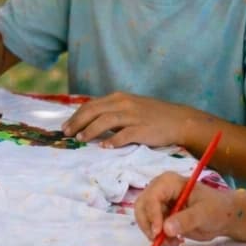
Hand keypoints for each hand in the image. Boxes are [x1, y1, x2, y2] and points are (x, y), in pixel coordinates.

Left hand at [62, 92, 195, 147]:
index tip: (65, 127)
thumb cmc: (151, 115)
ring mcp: (133, 116)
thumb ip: (110, 111)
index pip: (90, 105)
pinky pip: (124, 135)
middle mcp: (124, 104)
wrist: (179, 120)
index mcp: (118, 98)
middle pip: (94, 111)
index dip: (76, 116)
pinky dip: (113, 141)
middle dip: (78, 123)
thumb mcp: (129, 107)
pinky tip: (104, 147)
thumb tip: (88, 121)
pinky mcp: (143, 129)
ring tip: (81, 139)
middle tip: (67, 134)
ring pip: (106, 121)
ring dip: (91, 131)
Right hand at [133, 173, 236, 243]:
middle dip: (148, 225)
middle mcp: (159, 190)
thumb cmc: (217, 208)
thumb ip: (186, 220)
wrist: (224, 217)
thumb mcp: (204, 213)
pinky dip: (159, 238)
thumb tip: (165, 229)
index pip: (151, 197)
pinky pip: (151, 228)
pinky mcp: (160, 216)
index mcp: (168, 182)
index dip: (152, 215)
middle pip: (141, 207)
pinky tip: (175, 241)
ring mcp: (158, 203)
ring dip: (154, 234)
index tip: (158, 233)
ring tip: (174, 242)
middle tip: (160, 240)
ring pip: (144, 219)